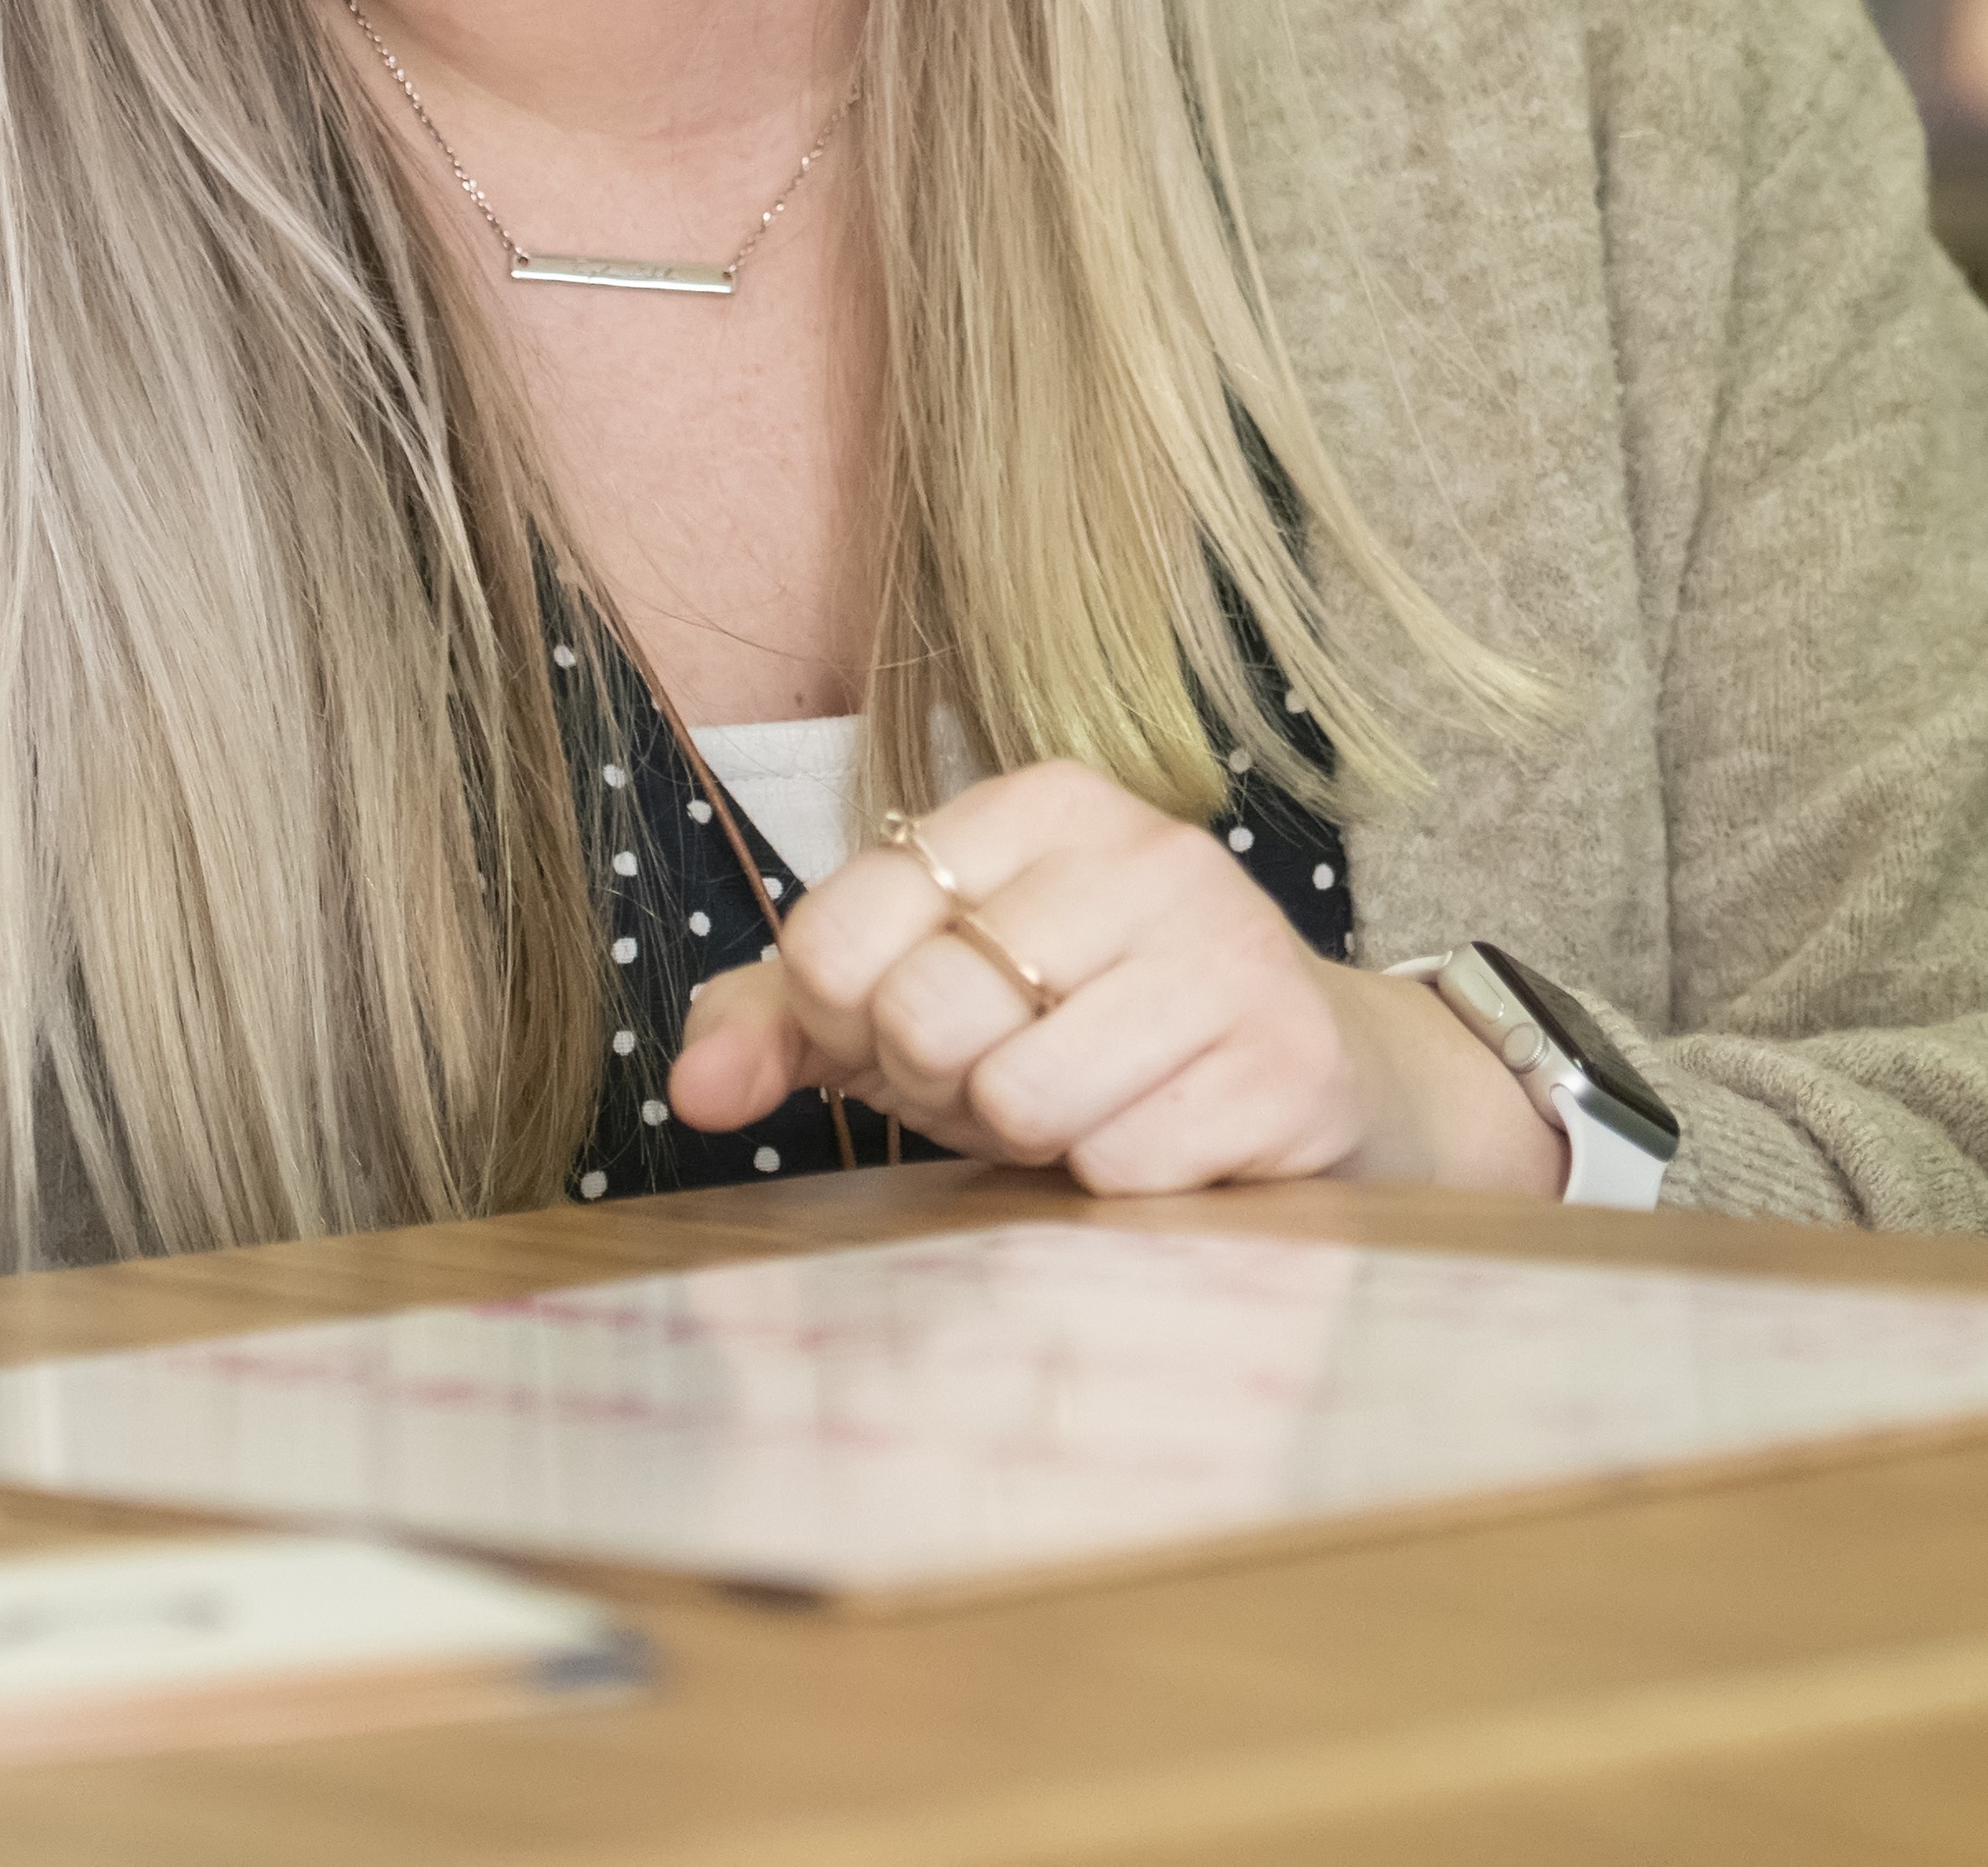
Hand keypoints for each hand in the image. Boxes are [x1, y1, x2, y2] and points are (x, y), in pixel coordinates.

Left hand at [665, 759, 1566, 1200]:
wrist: (1294, 1075)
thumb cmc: (1075, 1027)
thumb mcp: (915, 995)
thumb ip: (779, 1020)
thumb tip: (694, 1093)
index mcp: (1042, 804)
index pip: (840, 932)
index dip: (848, 1022)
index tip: (912, 1027)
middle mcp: (1147, 852)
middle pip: (929, 1013)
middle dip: (945, 1086)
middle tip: (1006, 1078)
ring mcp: (1230, 953)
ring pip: (1024, 1094)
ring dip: (1032, 1139)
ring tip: (1081, 1104)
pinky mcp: (1287, 1064)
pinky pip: (1119, 1164)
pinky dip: (1113, 1183)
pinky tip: (1157, 1140)